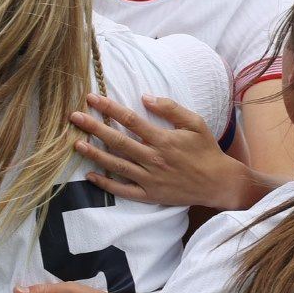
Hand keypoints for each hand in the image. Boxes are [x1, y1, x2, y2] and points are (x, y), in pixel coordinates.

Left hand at [70, 93, 241, 209]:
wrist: (219, 183)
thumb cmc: (207, 151)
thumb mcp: (195, 123)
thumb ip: (170, 108)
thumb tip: (144, 97)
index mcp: (163, 139)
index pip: (129, 120)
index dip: (109, 108)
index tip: (91, 98)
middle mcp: (153, 158)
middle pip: (117, 141)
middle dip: (93, 127)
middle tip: (74, 117)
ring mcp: (149, 179)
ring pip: (116, 165)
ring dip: (94, 154)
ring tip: (76, 144)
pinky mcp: (150, 195)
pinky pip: (123, 190)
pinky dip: (106, 184)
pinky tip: (91, 175)